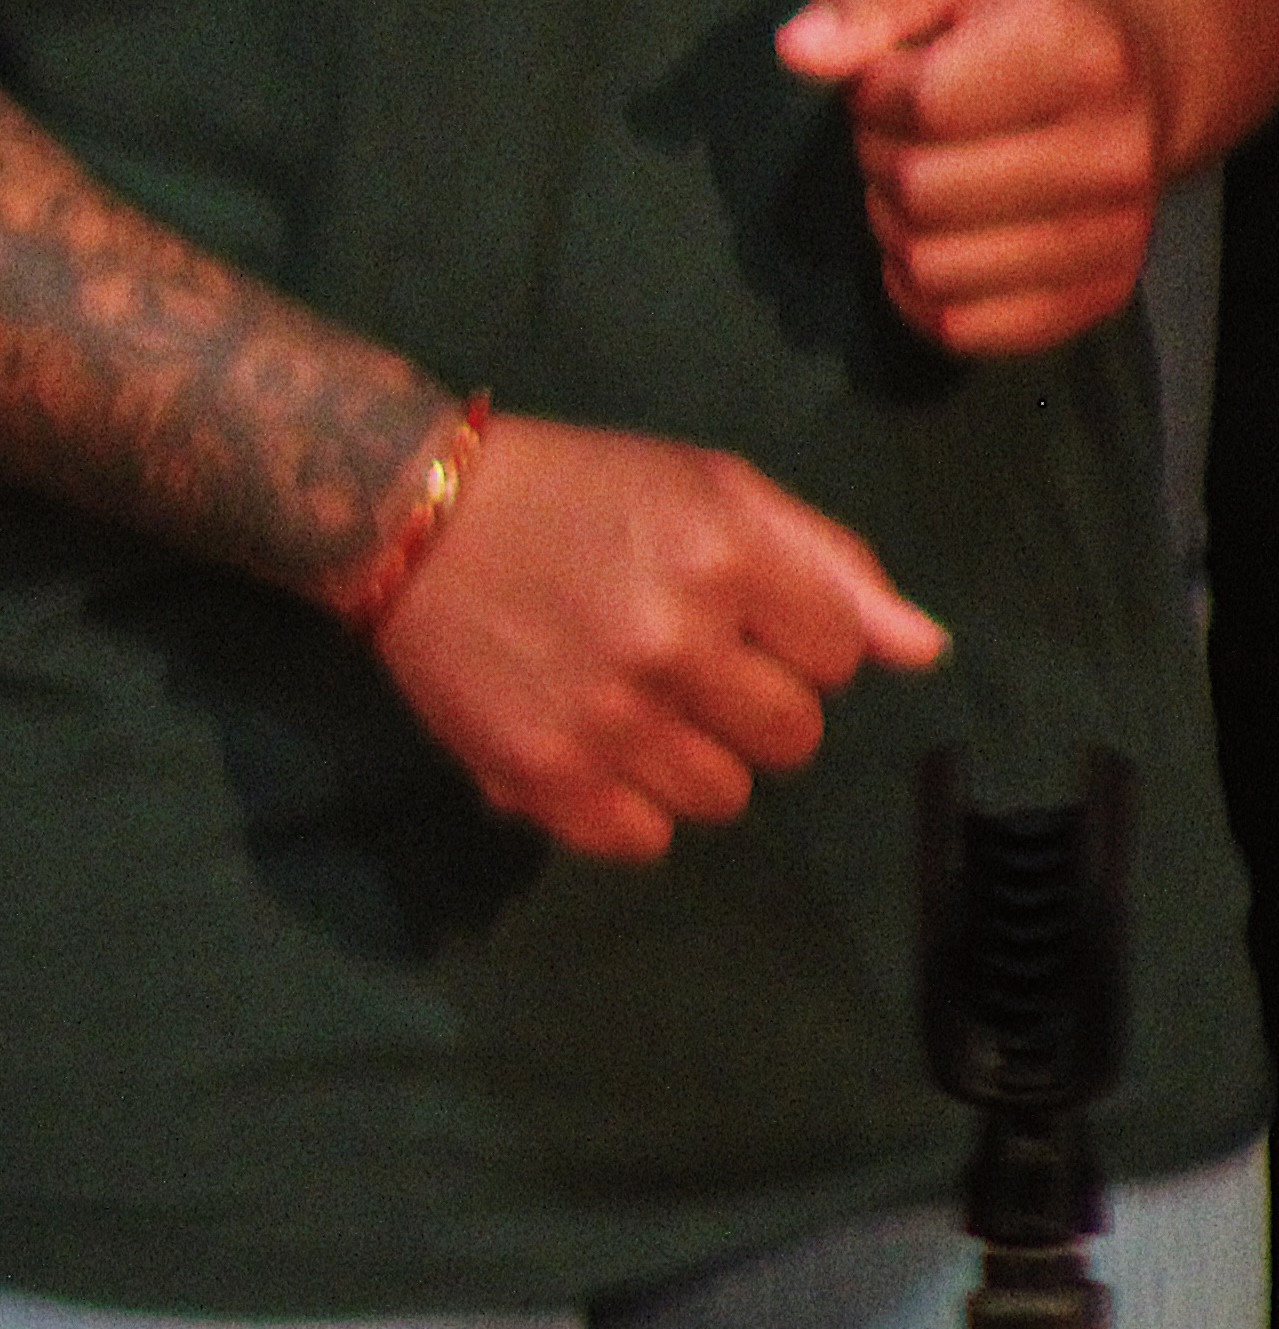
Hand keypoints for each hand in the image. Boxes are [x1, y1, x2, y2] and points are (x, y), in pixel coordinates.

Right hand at [367, 412, 942, 860]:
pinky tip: (590, 746)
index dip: (792, 638)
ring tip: (631, 705)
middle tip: (677, 662)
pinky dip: (624, 806)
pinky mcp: (543, 773)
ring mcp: (608, 718)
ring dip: (691, 760)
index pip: (839, 659)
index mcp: (724, 560)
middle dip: (751, 706)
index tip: (728, 613)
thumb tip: (923, 651)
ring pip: (723, 799)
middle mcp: (673, 644)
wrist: (405, 512)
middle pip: (792, 741)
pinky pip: (641, 841)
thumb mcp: (706, 487)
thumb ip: (826, 562)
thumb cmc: (574, 490)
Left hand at [779, 0, 1180, 358]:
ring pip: (931, 266)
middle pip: (919, 190)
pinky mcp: (1101, 295)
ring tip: (927, 175)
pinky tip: (938, 236)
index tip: (897, 71)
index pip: (921, 104)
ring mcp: (1114, 233)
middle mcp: (1110, 152)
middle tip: (908, 128)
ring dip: (895, 223)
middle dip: (880, 154)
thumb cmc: (1021, 8)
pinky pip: (963, 329)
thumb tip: (799, 53)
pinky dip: (920, 291)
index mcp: (1076, 52)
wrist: (1146, 66)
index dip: (876, 89)